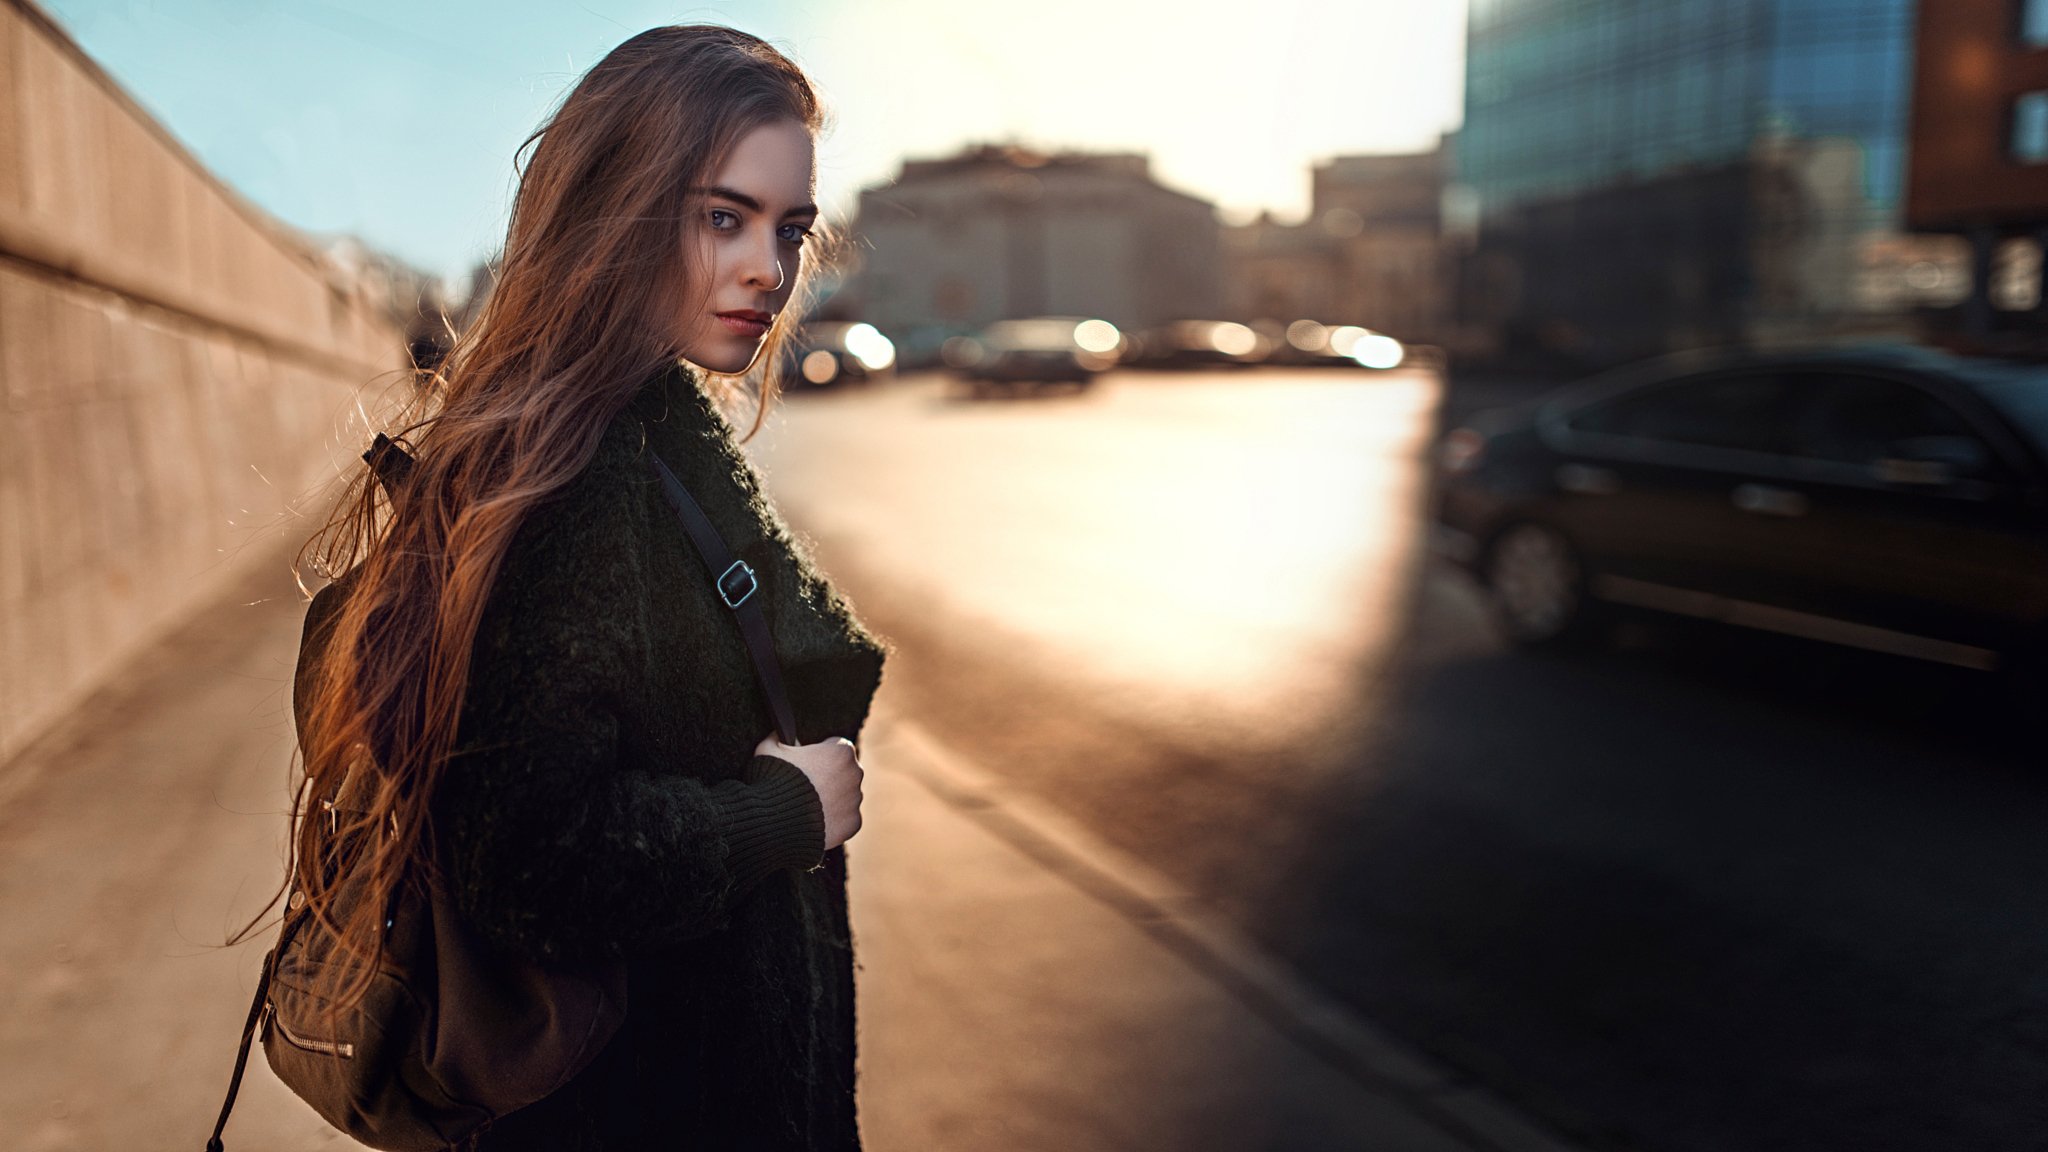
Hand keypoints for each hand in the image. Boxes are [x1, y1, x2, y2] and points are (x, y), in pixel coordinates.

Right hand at [755, 734, 863, 850]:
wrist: (775, 822)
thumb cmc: (773, 781)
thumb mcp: (768, 750)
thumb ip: (777, 737)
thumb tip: (778, 733)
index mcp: (841, 752)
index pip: (835, 745)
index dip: (819, 752)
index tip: (806, 762)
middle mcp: (855, 774)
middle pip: (844, 771)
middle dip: (829, 776)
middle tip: (805, 786)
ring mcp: (855, 801)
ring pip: (846, 796)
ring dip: (832, 799)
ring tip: (806, 806)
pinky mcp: (853, 824)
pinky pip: (845, 819)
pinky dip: (833, 821)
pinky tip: (813, 822)